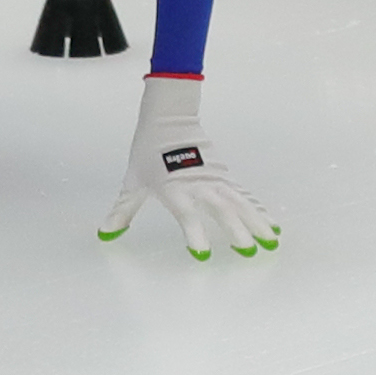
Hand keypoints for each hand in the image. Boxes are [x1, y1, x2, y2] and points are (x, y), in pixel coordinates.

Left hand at [98, 76, 277, 260]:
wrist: (168, 119)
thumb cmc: (147, 152)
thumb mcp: (133, 183)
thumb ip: (123, 211)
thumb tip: (105, 233)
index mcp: (174, 189)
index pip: (187, 215)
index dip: (194, 234)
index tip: (202, 255)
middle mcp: (198, 185)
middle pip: (221, 209)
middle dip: (235, 230)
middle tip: (247, 252)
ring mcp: (214, 179)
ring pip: (239, 202)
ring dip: (255, 222)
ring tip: (270, 241)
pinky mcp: (223, 175)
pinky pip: (243, 195)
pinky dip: (257, 209)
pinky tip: (270, 224)